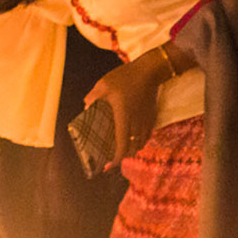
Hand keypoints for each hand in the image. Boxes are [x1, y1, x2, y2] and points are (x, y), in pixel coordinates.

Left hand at [83, 48, 170, 170]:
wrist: (150, 71)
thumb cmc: (125, 77)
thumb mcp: (103, 85)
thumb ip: (93, 97)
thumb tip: (85, 108)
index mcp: (124, 117)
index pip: (122, 145)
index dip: (116, 159)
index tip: (108, 166)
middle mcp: (137, 123)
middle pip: (132, 149)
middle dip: (122, 157)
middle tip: (110, 159)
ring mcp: (146, 121)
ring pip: (141, 143)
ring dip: (131, 149)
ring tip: (121, 150)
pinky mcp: (152, 117)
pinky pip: (147, 135)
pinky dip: (139, 141)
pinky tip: (133, 139)